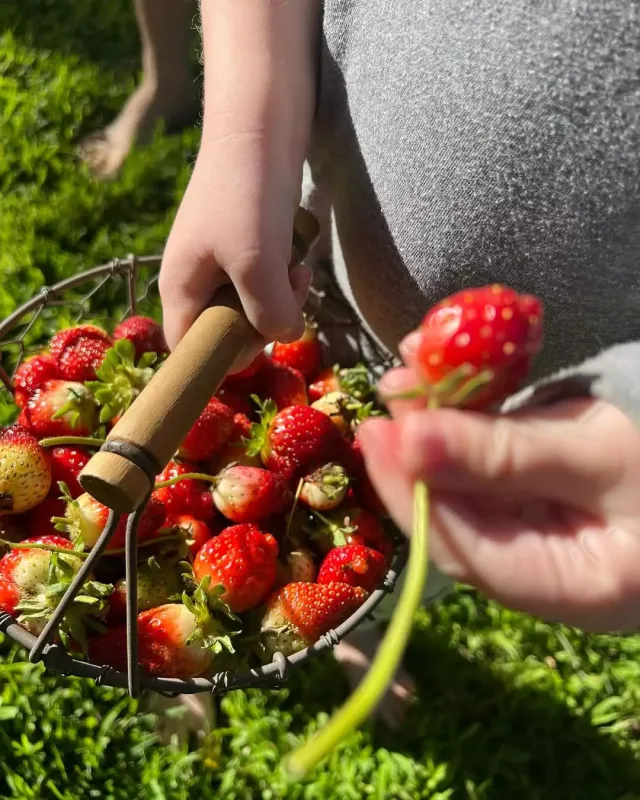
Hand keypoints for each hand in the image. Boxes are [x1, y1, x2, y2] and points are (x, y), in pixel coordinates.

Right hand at [159, 139, 311, 356]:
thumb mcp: (256, 263)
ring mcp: (220, 266)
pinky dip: (283, 281)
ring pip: (251, 311)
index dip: (222, 356)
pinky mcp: (245, 250)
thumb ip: (268, 313)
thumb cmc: (247, 194)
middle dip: (263, 323)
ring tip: (296, 272)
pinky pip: (264, 286)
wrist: (260, 124)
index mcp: (180, 289)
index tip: (258, 334)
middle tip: (287, 293)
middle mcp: (195, 282)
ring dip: (280, 301)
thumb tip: (286, 335)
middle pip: (226, 334)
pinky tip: (297, 262)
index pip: (189, 350)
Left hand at [358, 358, 639, 632]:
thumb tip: (409, 440)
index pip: (465, 550)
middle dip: (417, 454)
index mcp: (568, 584)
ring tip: (410, 370)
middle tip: (389, 395)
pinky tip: (448, 374)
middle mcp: (546, 563)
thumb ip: (505, 454)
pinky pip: (493, 455)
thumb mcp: (602, 455)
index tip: (379, 434)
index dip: (411, 493)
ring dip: (437, 426)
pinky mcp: (546, 483)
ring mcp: (546, 522)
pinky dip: (470, 416)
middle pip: (459, 513)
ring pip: (470, 481)